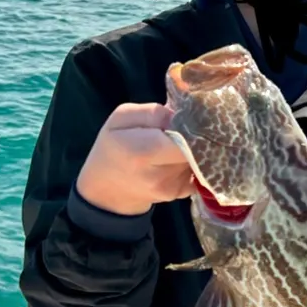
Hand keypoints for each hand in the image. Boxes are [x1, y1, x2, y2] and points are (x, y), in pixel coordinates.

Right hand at [75, 103, 194, 215]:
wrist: (107, 191)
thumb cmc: (112, 148)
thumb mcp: (121, 118)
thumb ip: (152, 112)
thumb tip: (180, 116)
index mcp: (143, 151)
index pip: (186, 136)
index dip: (191, 124)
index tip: (186, 116)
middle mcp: (160, 174)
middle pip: (196, 147)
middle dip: (195, 134)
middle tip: (184, 126)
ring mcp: (172, 188)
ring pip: (199, 158)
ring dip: (194, 147)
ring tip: (177, 142)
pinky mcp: (180, 195)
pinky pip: (199, 171)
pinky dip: (194, 162)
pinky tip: (177, 157)